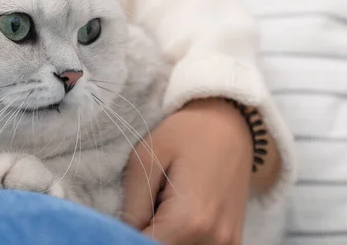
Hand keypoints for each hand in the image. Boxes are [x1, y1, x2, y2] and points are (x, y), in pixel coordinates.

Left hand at [122, 98, 252, 244]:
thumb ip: (132, 205)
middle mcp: (213, 240)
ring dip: (164, 234)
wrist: (228, 123)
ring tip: (163, 203)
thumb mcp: (146, 158)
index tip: (127, 213)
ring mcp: (227, 243)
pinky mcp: (233, 240)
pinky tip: (179, 212)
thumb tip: (122, 233)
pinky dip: (181, 236)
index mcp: (189, 222)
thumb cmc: (184, 132)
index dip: (127, 234)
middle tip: (146, 202)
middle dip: (146, 233)